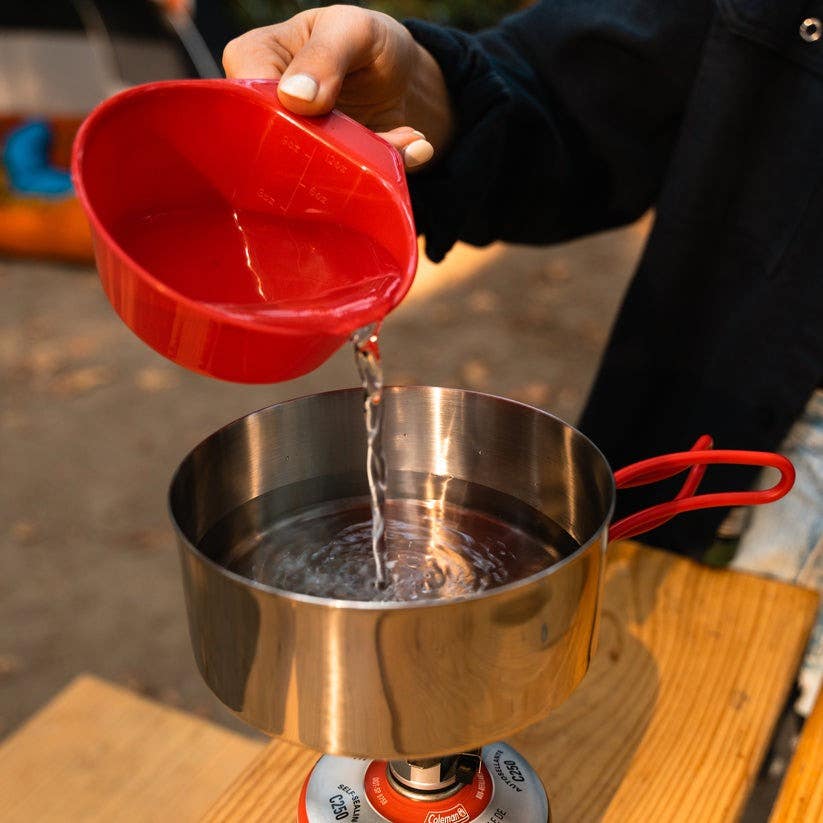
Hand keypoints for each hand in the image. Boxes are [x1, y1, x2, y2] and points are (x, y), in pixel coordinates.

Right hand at [222, 5, 453, 168]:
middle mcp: (265, 111)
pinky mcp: (324, 174)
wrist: (405, 77)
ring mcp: (294, 148)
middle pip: (271, 148)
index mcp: (252, 61)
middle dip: (326, 151)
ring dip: (365, 163)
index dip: (275, 120)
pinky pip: (346, 187)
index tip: (319, 120)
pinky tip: (412, 147)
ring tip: (402, 139)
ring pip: (311, 175)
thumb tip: (294, 98)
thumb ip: (325, 56)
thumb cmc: (367, 41)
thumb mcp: (353, 30)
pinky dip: (386, 169)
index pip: (245, 102)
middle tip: (366, 141)